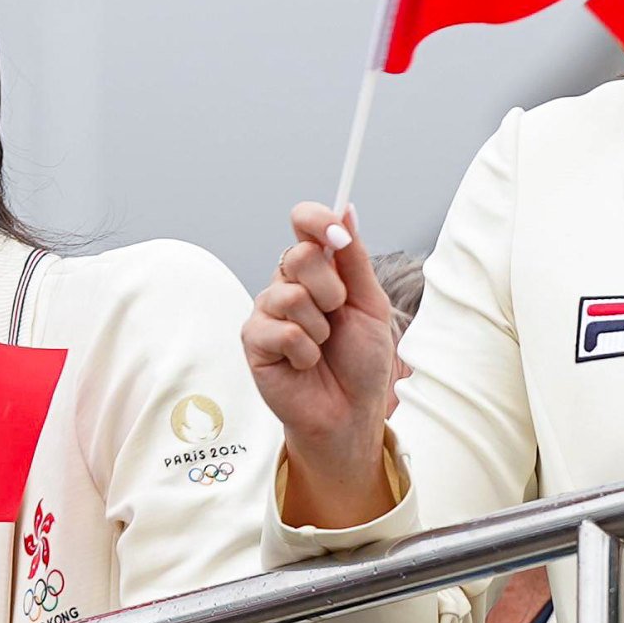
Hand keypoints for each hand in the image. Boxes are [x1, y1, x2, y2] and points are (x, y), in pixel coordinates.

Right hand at [244, 203, 407, 524]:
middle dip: (330, 288)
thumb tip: (347, 210)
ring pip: (290, 294)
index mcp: (318, 269)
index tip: (336, 234)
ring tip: (322, 347)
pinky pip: (280, 329)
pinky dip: (304, 350)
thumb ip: (354, 259)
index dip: (315, 219)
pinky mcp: (253, 340)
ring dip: (319, 326)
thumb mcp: (370, 305)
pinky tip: (305, 364)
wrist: (350, 412)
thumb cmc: (361, 362)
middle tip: (337, 315)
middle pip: (298, 254)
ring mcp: (267, 311)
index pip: (304, 223)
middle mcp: (288, 283)